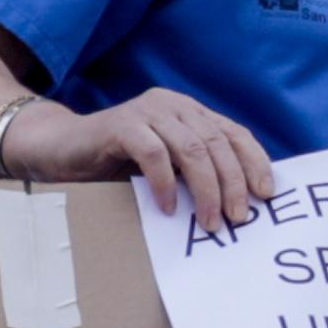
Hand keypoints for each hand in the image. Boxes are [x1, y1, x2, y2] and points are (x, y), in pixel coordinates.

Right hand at [8, 87, 273, 228]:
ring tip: (209, 222)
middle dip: (232, 183)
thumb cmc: (115, 164)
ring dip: (205, 189)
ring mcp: (146, 112)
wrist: (60, 149)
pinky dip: (165, 183)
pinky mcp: (121, 124)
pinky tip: (168, 208)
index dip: (254, 162)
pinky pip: (153, 154)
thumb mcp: (164, 168)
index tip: (266, 194)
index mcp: (189, 112)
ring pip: (191, 148)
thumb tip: (237, 205)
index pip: (233, 133)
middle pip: (216, 142)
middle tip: (238, 218)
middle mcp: (172, 105)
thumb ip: (194, 173)